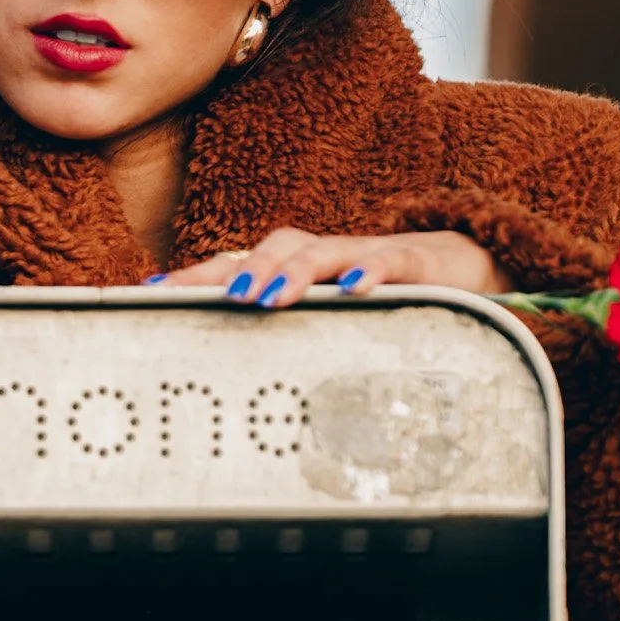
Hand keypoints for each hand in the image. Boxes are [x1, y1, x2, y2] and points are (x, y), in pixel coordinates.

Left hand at [150, 228, 513, 307]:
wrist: (472, 265)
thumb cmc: (388, 296)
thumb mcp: (333, 318)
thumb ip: (289, 336)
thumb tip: (230, 371)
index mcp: (301, 270)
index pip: (237, 265)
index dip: (194, 276)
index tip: (148, 292)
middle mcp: (327, 256)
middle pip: (270, 249)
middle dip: (234, 271)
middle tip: (207, 298)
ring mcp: (369, 255)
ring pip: (321, 251)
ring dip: (289, 270)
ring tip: (265, 295)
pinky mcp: (417, 262)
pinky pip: (391, 262)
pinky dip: (372, 271)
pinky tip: (355, 288)